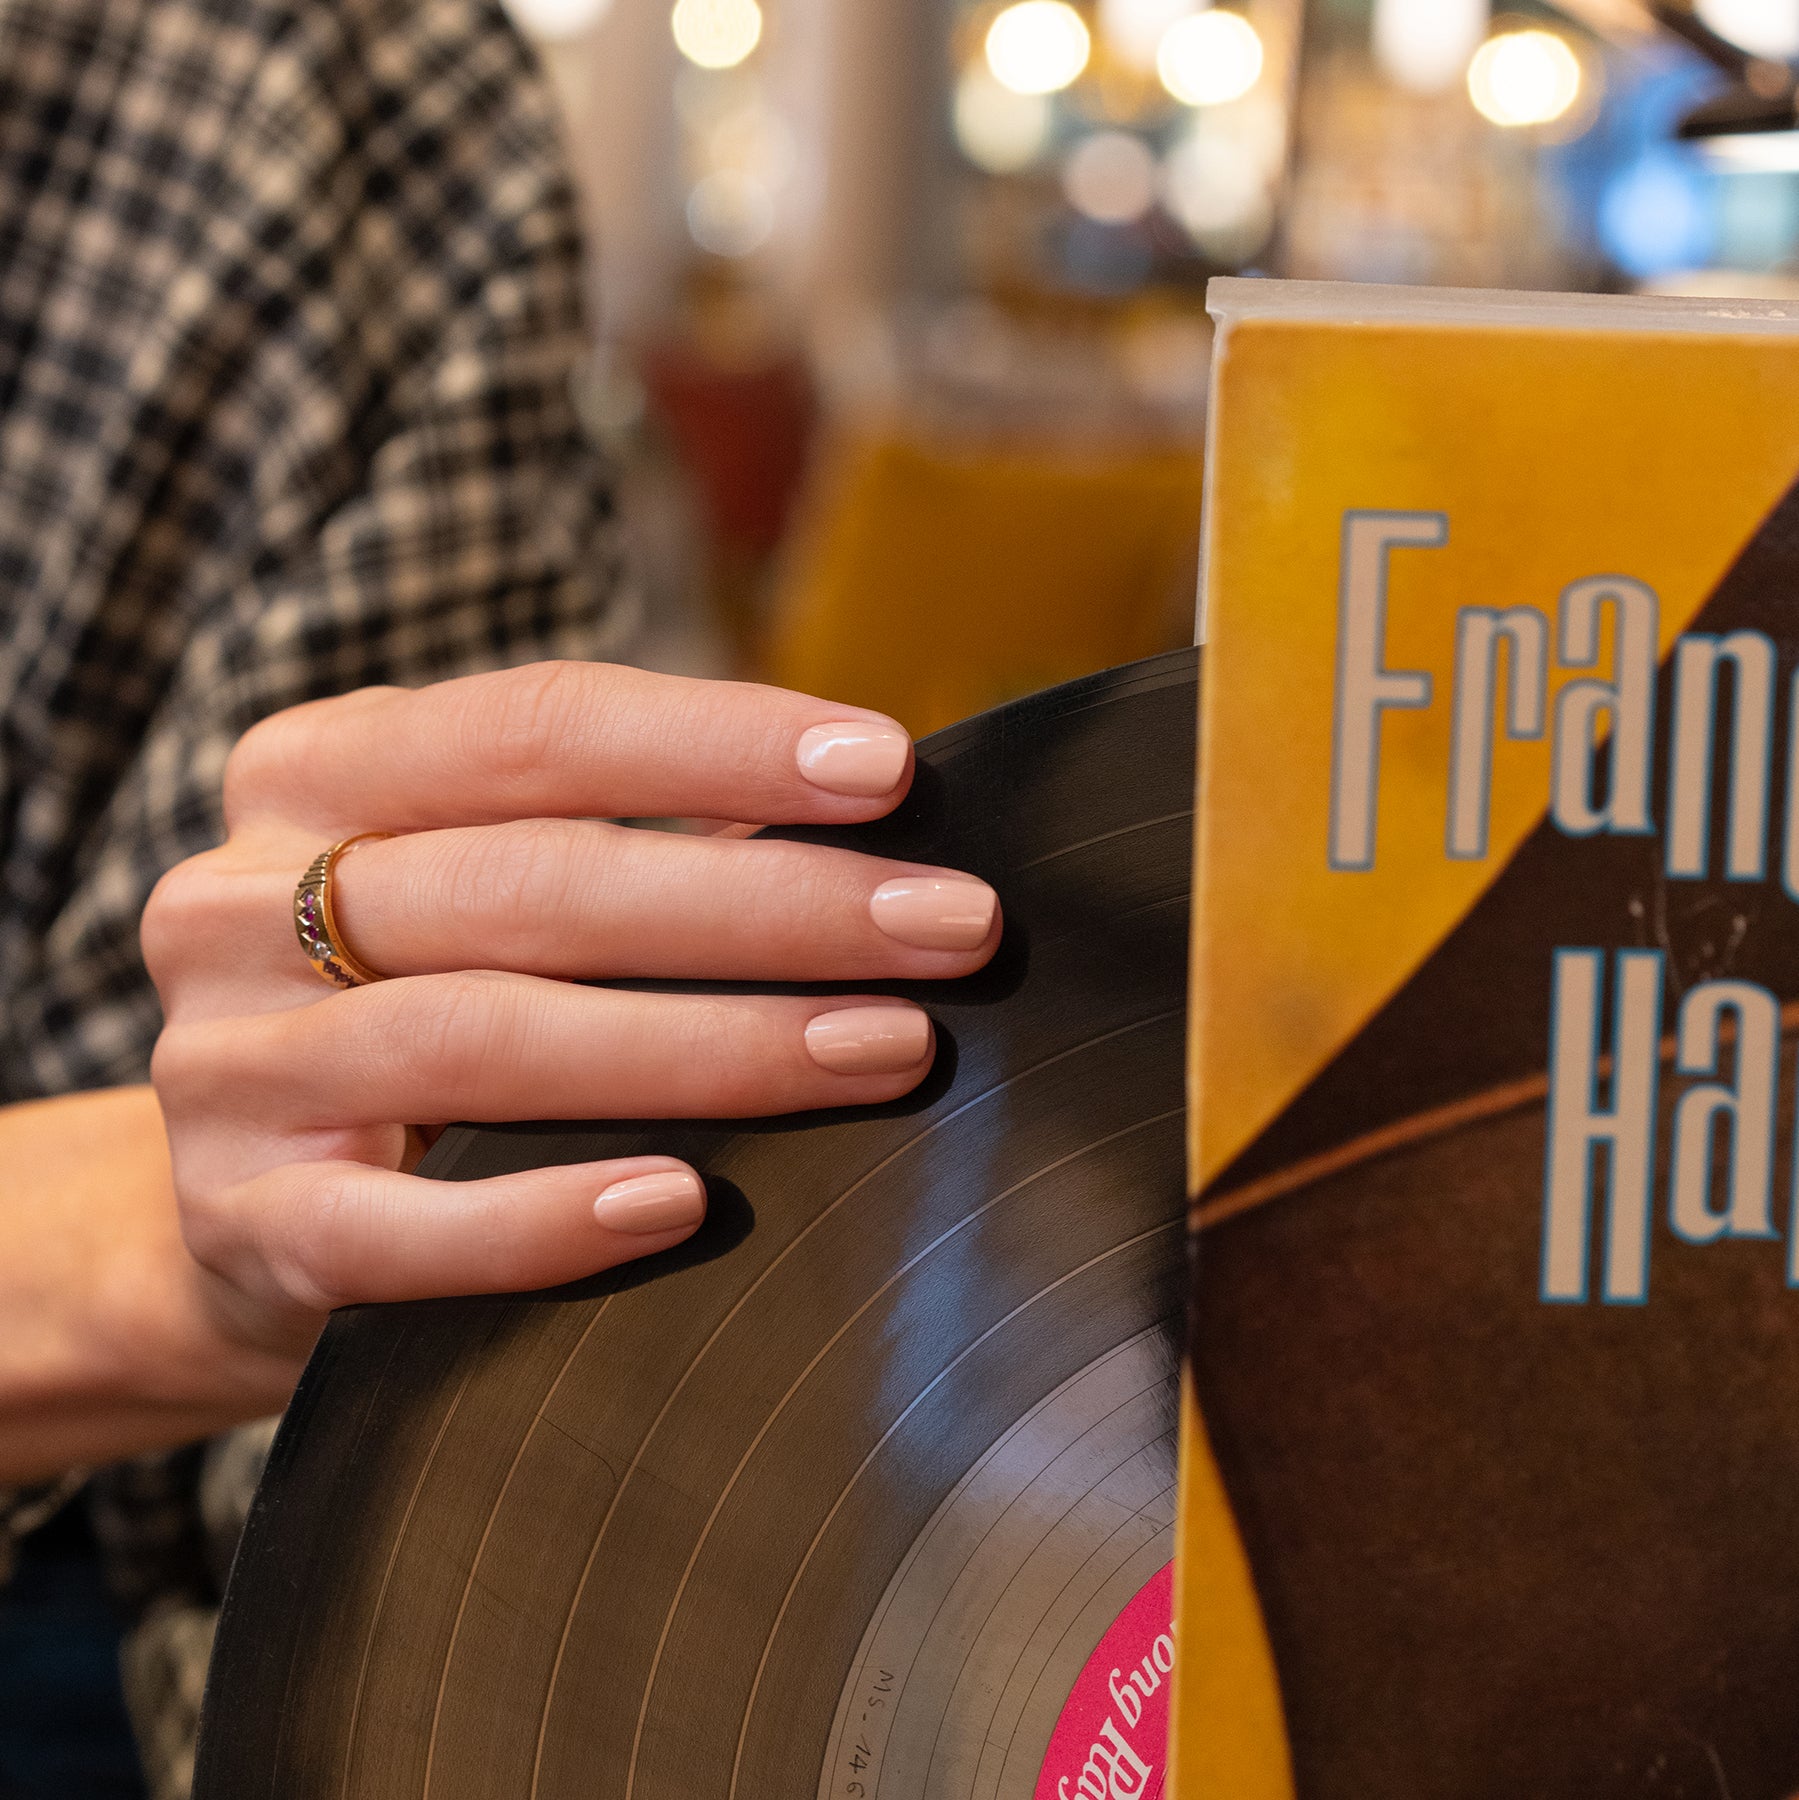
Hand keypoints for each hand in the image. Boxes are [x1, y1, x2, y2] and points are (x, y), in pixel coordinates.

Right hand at [142, 662, 1000, 1396]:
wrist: (229, 1202)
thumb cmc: (417, 1005)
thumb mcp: (484, 889)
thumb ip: (633, 849)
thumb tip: (876, 844)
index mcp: (319, 774)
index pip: (538, 727)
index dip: (721, 744)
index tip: (892, 770)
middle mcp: (242, 901)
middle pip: (534, 881)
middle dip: (770, 904)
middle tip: (951, 928)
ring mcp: (226, 1068)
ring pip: (483, 1039)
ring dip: (707, 1047)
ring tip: (883, 1050)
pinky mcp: (238, 1226)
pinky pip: (394, 1230)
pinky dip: (542, 1217)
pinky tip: (682, 1201)